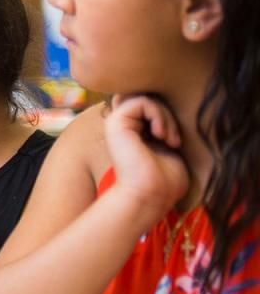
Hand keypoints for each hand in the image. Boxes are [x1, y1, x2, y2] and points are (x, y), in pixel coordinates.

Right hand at [104, 94, 188, 219]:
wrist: (150, 195)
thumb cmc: (164, 181)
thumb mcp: (170, 149)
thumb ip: (167, 129)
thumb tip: (177, 112)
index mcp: (131, 132)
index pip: (148, 107)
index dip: (165, 116)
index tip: (174, 141)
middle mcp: (121, 126)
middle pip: (148, 99)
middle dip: (167, 115)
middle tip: (174, 140)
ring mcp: (116, 123)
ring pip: (146, 98)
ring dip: (165, 116)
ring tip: (169, 139)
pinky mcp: (116, 123)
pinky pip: (141, 101)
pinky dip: (158, 114)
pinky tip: (161, 135)